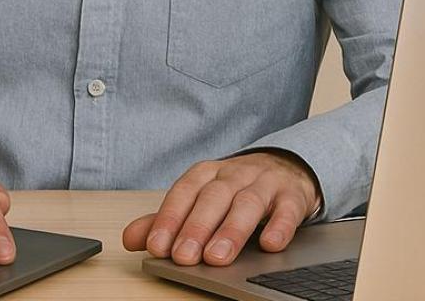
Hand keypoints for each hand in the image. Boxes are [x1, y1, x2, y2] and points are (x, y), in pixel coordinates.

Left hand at [121, 151, 322, 266]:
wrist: (286, 168)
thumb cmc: (235, 190)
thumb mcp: (200, 200)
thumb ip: (168, 220)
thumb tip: (131, 239)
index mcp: (207, 174)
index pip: (183, 193)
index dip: (169, 218)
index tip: (157, 246)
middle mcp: (234, 174)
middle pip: (213, 198)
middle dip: (197, 228)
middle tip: (184, 257)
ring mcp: (265, 183)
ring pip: (248, 203)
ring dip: (231, 230)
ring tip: (217, 257)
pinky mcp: (293, 196)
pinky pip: (287, 209)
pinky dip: (279, 226)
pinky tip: (270, 245)